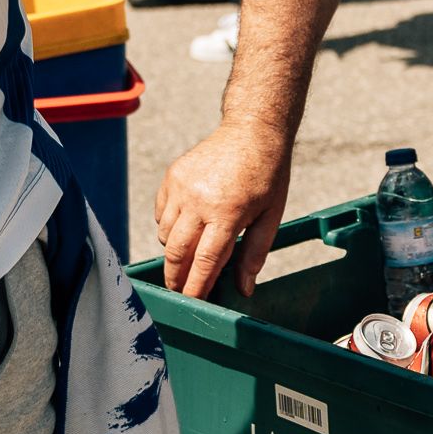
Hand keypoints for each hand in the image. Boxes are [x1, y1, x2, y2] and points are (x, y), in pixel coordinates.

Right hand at [156, 120, 291, 298]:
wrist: (253, 130)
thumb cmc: (268, 175)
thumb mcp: (271, 215)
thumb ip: (254, 253)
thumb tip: (243, 289)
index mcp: (228, 211)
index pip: (205, 260)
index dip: (196, 286)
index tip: (192, 304)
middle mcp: (200, 199)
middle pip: (177, 252)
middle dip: (176, 278)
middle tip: (180, 291)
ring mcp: (182, 186)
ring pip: (165, 235)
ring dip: (174, 253)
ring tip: (189, 257)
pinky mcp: (172, 176)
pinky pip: (161, 214)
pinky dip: (168, 228)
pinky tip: (186, 228)